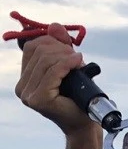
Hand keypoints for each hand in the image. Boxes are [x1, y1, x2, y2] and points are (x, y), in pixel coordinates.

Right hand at [14, 22, 94, 136]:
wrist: (85, 122)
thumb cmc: (77, 97)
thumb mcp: (68, 66)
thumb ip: (60, 46)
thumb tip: (54, 25)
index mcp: (24, 79)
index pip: (31, 48)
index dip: (51, 43)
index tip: (69, 49)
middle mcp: (21, 88)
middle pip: (38, 52)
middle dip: (61, 49)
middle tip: (77, 57)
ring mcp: (28, 95)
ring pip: (46, 61)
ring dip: (66, 57)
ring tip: (79, 63)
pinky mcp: (38, 99)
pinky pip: (53, 72)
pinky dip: (67, 64)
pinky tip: (78, 63)